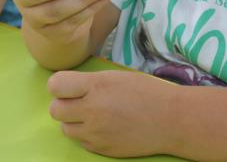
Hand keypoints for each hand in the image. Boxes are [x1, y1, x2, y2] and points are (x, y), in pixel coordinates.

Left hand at [48, 70, 175, 156]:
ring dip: (74, 121)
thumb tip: (68, 87)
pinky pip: (81, 141)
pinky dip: (87, 134)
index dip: (59, 85)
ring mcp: (96, 133)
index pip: (55, 85)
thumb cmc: (147, 92)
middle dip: (64, 104)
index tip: (68, 86)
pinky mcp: (101, 149)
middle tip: (79, 101)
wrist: (170, 120)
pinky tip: (104, 126)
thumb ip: (90, 82)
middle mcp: (92, 110)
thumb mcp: (117, 76)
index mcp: (97, 85)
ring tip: (93, 115)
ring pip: (65, 128)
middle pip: (55, 110)